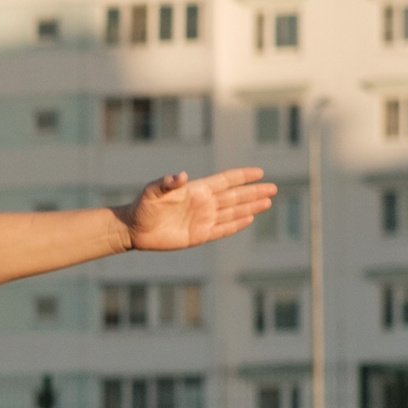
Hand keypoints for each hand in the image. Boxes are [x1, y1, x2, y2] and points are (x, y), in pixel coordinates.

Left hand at [122, 168, 276, 251]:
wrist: (134, 229)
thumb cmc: (142, 206)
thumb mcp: (152, 191)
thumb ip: (167, 183)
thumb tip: (180, 175)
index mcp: (196, 190)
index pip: (225, 181)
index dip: (242, 176)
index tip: (260, 172)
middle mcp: (204, 203)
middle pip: (235, 196)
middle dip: (254, 192)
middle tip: (273, 188)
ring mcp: (203, 219)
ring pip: (233, 212)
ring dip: (250, 207)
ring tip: (268, 202)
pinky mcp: (199, 235)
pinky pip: (222, 229)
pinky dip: (236, 224)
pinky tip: (249, 219)